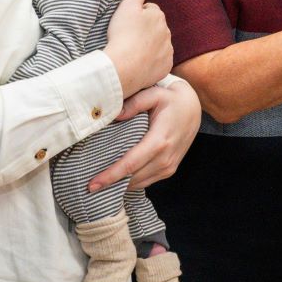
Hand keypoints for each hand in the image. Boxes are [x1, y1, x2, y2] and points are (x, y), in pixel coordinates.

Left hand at [88, 78, 200, 192]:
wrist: (193, 108)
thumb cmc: (172, 100)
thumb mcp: (155, 94)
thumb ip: (134, 103)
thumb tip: (114, 116)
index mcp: (160, 140)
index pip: (130, 164)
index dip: (110, 176)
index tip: (92, 185)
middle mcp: (166, 158)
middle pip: (133, 178)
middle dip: (110, 185)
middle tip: (88, 187)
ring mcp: (169, 166)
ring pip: (140, 183)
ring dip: (120, 186)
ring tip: (100, 185)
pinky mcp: (170, 169)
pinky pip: (147, 181)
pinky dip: (132, 183)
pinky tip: (117, 180)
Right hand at [103, 0, 173, 97]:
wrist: (125, 66)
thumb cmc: (123, 35)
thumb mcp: (126, 7)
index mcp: (158, 16)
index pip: (150, 10)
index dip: (137, 15)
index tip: (127, 23)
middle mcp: (167, 32)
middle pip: (155, 27)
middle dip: (145, 30)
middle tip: (128, 37)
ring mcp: (167, 50)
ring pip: (158, 44)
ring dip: (149, 46)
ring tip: (133, 51)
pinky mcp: (166, 66)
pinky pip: (159, 61)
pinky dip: (152, 61)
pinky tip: (140, 63)